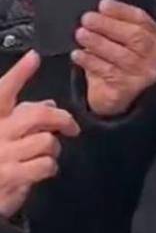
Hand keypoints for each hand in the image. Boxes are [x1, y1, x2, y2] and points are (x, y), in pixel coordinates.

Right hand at [0, 52, 79, 220]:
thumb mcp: (4, 136)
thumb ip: (21, 118)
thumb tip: (49, 105)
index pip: (2, 90)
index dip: (19, 73)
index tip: (33, 57)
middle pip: (37, 114)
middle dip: (61, 119)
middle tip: (71, 127)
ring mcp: (2, 154)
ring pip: (46, 141)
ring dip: (53, 149)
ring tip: (43, 156)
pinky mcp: (10, 175)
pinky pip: (45, 164)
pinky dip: (49, 167)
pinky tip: (40, 171)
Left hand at [71, 0, 155, 117]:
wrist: (117, 98)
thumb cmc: (119, 64)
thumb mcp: (121, 41)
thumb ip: (116, 25)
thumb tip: (101, 9)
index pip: (143, 21)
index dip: (122, 11)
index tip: (103, 5)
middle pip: (137, 37)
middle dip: (109, 25)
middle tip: (87, 19)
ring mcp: (145, 75)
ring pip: (123, 56)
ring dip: (99, 43)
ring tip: (81, 34)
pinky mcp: (130, 89)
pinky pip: (109, 73)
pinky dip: (91, 62)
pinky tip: (78, 54)